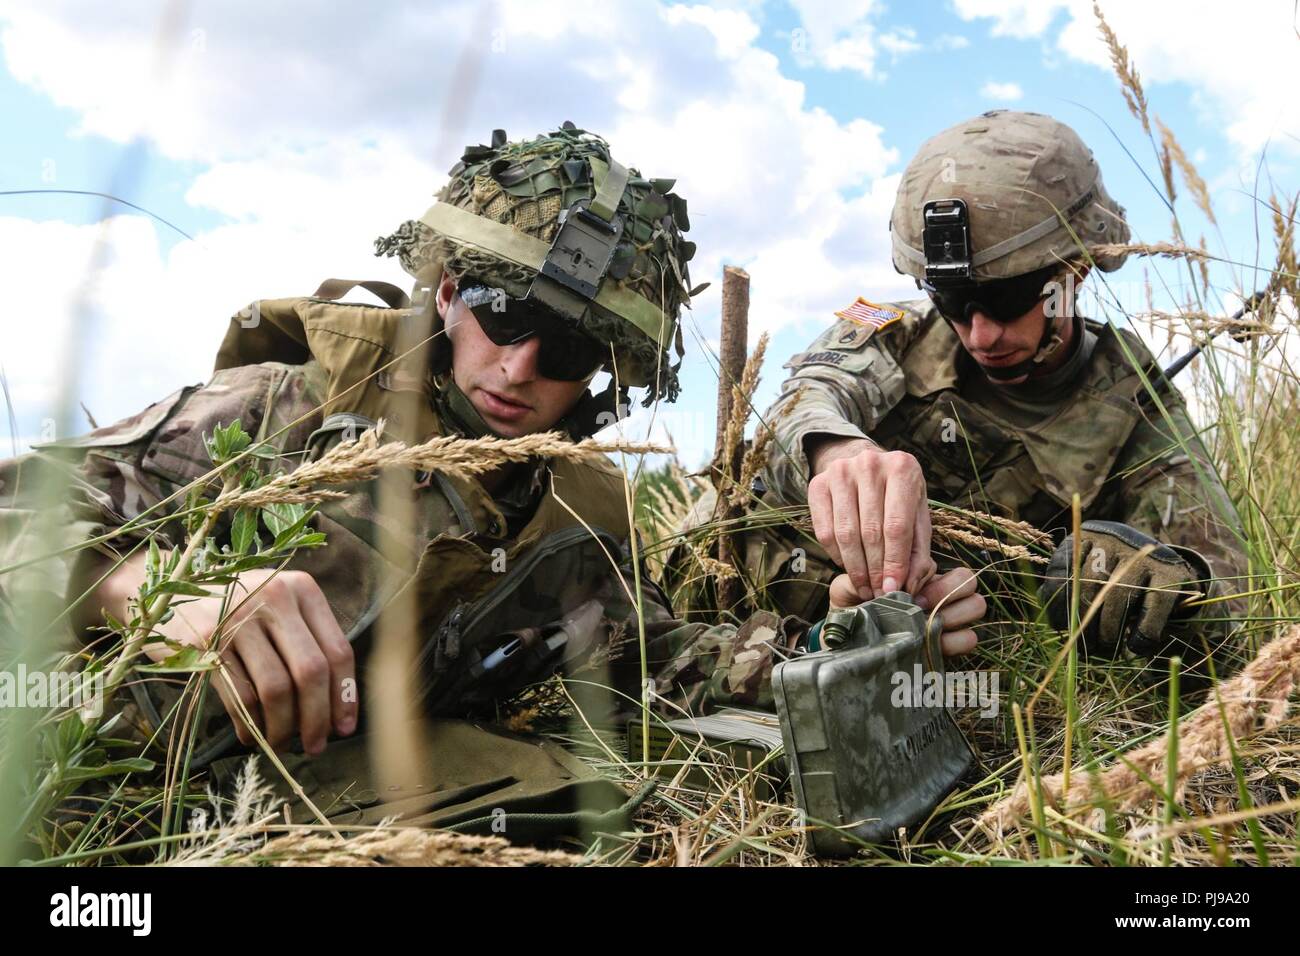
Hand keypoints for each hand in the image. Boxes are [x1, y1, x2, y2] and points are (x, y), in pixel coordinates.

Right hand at [92, 552, 355, 753]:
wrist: (164, 589)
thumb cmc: (235, 607)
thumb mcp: (278, 605)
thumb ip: (308, 639)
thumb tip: (338, 703)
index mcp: (302, 589)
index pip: (337, 650)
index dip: (345, 695)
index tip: (345, 727)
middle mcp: (274, 598)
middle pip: (310, 672)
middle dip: (317, 718)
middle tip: (316, 745)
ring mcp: (237, 619)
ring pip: (275, 689)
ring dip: (283, 727)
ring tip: (283, 744)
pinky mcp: (204, 642)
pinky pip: (239, 695)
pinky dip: (251, 725)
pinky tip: (254, 737)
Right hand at [808, 436, 935, 600]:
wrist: (867, 466)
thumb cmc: (897, 496)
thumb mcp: (917, 515)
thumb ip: (918, 551)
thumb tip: (907, 587)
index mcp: (902, 468)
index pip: (896, 526)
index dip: (894, 562)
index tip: (892, 588)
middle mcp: (870, 464)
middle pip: (869, 531)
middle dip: (874, 569)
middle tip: (877, 593)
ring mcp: (840, 471)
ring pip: (845, 533)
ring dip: (855, 567)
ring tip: (864, 586)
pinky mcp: (817, 483)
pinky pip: (824, 530)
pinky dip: (836, 554)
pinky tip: (847, 565)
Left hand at [829, 567, 983, 656]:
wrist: (850, 640)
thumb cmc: (851, 607)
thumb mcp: (848, 587)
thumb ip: (860, 577)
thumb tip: (884, 585)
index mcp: (916, 573)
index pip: (936, 563)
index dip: (922, 575)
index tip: (903, 590)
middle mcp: (937, 592)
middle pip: (968, 578)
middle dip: (945, 591)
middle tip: (918, 606)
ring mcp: (948, 616)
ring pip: (977, 605)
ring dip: (953, 615)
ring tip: (925, 625)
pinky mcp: (950, 644)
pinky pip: (971, 638)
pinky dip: (954, 641)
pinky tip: (929, 644)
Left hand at [1040, 520, 1204, 656]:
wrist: (1170, 566)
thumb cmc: (1119, 577)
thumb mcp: (1092, 574)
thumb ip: (1069, 588)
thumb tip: (1051, 615)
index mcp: (1086, 538)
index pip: (1061, 572)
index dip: (1058, 607)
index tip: (1063, 632)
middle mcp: (1113, 540)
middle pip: (1087, 586)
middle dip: (1084, 624)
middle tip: (1087, 648)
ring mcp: (1143, 555)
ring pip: (1117, 598)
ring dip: (1110, 632)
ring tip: (1109, 651)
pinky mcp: (1170, 573)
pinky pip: (1151, 608)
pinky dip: (1141, 633)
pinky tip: (1135, 647)